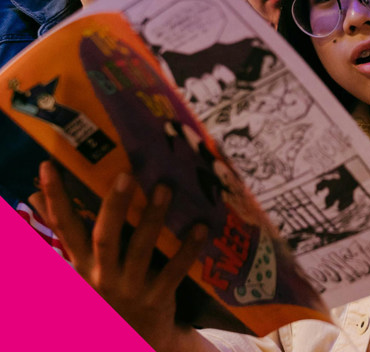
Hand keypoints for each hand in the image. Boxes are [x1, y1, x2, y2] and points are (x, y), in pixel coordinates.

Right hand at [37, 161, 215, 351]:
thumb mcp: (85, 267)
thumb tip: (38, 197)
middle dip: (114, 206)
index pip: (64, 226)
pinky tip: (200, 228)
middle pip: (104, 237)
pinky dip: (188, 250)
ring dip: (152, 218)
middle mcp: (103, 274)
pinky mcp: (157, 298)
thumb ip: (69, 234)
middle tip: (126, 175)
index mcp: (83, 263)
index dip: (55, 198)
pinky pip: (174, 271)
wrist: (135, 337)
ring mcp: (130, 287)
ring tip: (164, 188)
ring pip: (140, 250)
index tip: (49, 166)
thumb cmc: (111, 289)